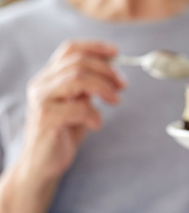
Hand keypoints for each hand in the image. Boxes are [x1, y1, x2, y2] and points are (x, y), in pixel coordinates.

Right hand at [21, 40, 125, 180]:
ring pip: (77, 78)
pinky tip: (97, 123)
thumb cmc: (64, 132)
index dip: (95, 47)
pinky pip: (77, 107)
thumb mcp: (79, 103)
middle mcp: (41, 85)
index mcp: (49, 77)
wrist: (42, 165)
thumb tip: (113, 70)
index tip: (117, 52)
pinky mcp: (45, 119)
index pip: (70, 49)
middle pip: (79, 62)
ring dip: (103, 87)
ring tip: (115, 100)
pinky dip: (94, 113)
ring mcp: (41, 101)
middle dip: (107, 70)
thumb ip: (88, 86)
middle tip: (123, 85)